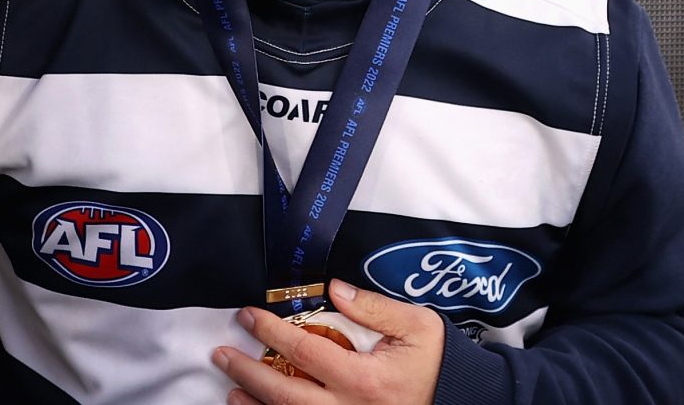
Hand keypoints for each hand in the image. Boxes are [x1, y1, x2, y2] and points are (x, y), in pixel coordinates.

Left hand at [216, 279, 442, 404]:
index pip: (305, 351)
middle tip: (221, 352)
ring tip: (230, 387)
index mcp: (365, 379)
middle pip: (285, 395)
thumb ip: (373, 307)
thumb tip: (334, 289)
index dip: (271, 332)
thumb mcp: (416, 326)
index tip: (248, 315)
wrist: (462, 401)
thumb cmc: (439, 362)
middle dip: (248, 372)